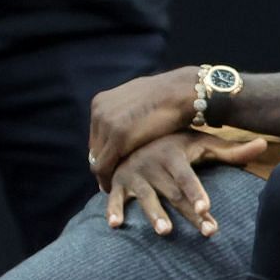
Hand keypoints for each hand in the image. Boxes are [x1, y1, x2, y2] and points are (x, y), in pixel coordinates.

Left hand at [88, 67, 200, 189]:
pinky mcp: (118, 137)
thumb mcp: (140, 100)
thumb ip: (128, 112)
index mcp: (102, 101)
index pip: (97, 135)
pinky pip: (103, 166)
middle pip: (95, 147)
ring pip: (96, 158)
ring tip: (113, 187)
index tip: (112, 166)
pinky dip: (106, 179)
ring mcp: (107, 123)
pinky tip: (114, 188)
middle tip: (111, 180)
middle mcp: (99, 111)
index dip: (104, 152)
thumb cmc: (171, 96)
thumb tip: (129, 121)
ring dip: (104, 174)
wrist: (184, 91)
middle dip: (103, 163)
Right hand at [104, 131, 267, 237]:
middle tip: (207, 232)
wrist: (135, 132)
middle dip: (189, 214)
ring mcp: (134, 175)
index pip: (188, 178)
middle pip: (174, 194)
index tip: (207, 209)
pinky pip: (114, 198)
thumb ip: (232, 150)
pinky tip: (116, 226)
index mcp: (174, 156)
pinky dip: (112, 211)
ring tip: (165, 232)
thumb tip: (264, 144)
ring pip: (146, 198)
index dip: (197, 193)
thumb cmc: (176, 144)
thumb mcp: (202, 143)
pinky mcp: (118, 183)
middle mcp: (153, 165)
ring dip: (154, 215)